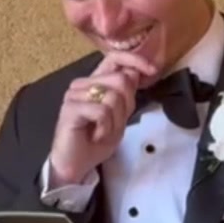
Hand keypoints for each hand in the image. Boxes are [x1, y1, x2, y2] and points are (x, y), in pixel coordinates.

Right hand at [48, 50, 157, 184]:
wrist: (76, 165)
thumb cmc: (95, 142)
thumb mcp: (120, 117)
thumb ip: (127, 95)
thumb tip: (135, 72)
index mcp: (95, 82)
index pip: (115, 58)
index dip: (135, 59)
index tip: (153, 70)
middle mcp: (83, 83)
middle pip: (121, 79)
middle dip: (126, 106)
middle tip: (113, 124)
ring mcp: (74, 94)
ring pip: (113, 97)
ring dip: (115, 121)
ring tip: (102, 132)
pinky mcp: (70, 108)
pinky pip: (102, 111)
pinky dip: (105, 128)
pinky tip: (95, 135)